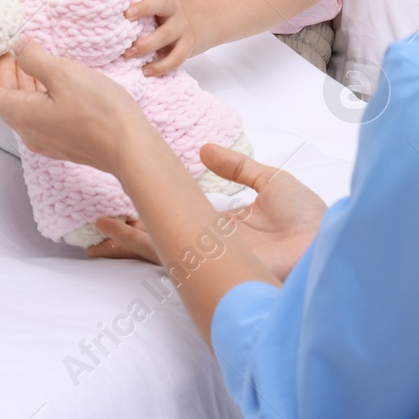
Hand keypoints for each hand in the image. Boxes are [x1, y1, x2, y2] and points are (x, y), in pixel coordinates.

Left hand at [0, 39, 148, 173]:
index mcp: (22, 115)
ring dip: (21, 82)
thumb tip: (18, 48)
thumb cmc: (99, 111)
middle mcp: (28, 131)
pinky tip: (53, 81)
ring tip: (31, 59)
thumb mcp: (64, 74)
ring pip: (22, 107)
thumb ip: (35, 59)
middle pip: (3, 100)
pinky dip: (37, 94)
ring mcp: (46, 140)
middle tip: (10, 49)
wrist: (130, 148)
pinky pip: (39, 115)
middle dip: (2, 72)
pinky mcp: (62, 142)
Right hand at [89, 143, 326, 279]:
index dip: (153, 211)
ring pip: (157, 252)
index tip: (129, 201)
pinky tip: (119, 239)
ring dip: (126, 243)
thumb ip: (235, 168)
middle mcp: (209, 247)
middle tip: (98, 225)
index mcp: (223, 229)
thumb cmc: (306, 219)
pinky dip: (142, 247)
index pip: (179, 220)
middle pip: (161, 240)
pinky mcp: (207, 266)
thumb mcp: (269, 182)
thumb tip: (203, 151)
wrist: (322, 241)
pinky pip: (169, 258)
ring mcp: (206, 259)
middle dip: (129, 235)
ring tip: (97, 238)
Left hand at [124, 0, 205, 75]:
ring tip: (128, 53)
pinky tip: (146, 71)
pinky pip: (176, 58)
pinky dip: (161, 66)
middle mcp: (174, 7)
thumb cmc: (171, 11)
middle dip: (144, 8)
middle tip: (126, 15)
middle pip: (162, 4)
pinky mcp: (188, 46)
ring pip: (167, 34)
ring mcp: (182, 27)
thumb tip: (102, 1)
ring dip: (147, 44)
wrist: (208, 19)